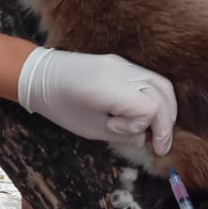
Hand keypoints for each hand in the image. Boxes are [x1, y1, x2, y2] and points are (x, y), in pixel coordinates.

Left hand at [18, 47, 176, 155]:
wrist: (40, 76)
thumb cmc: (60, 107)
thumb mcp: (90, 129)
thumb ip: (121, 134)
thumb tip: (144, 137)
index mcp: (108, 89)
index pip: (149, 107)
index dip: (143, 126)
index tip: (122, 131)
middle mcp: (121, 71)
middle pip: (163, 94)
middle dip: (165, 123)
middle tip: (159, 145)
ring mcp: (123, 64)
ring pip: (163, 84)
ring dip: (167, 109)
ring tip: (159, 131)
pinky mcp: (122, 63)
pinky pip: (150, 78)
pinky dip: (158, 98)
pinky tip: (150, 114)